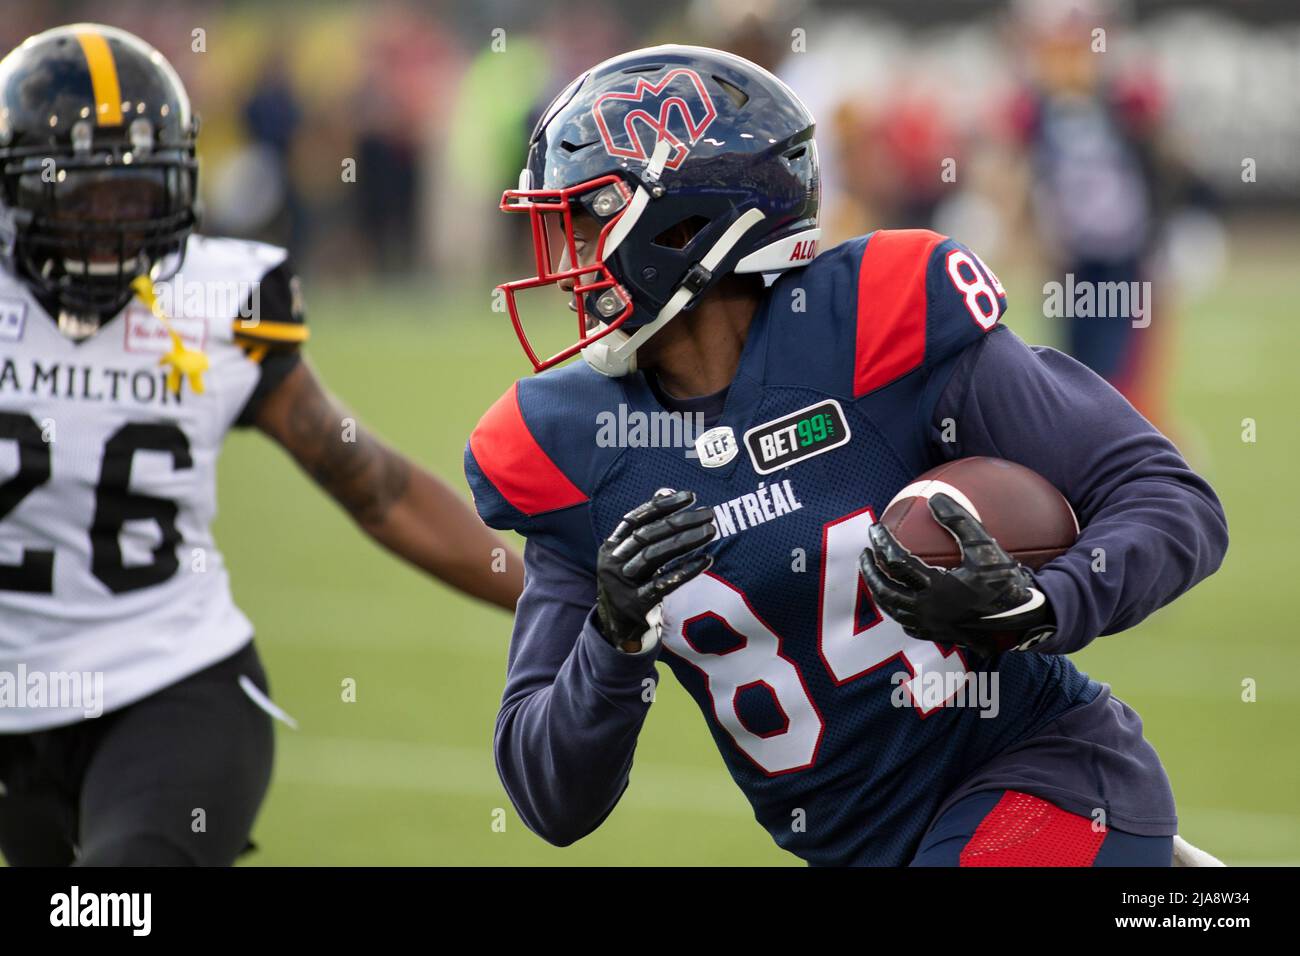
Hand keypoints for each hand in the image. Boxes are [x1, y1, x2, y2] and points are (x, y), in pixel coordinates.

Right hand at [596, 489, 715, 652]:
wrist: (617, 629)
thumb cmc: (632, 583)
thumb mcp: (632, 555)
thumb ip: (647, 525)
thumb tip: (664, 491)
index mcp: (611, 546)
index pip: (636, 518)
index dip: (662, 505)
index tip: (689, 496)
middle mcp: (613, 562)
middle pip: (648, 535)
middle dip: (680, 521)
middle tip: (708, 513)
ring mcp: (622, 584)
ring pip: (655, 556)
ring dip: (685, 541)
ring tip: (711, 531)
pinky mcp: (636, 604)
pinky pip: (663, 584)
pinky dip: (686, 570)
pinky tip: (706, 560)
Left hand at [858, 493, 1055, 655]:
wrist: (1026, 622)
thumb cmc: (1007, 583)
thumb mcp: (986, 547)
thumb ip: (960, 521)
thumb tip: (936, 497)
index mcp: (936, 588)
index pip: (896, 562)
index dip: (882, 543)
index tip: (875, 528)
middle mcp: (928, 610)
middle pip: (885, 591)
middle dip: (870, 571)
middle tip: (865, 553)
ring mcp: (932, 627)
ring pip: (893, 611)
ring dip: (879, 591)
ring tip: (875, 575)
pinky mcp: (939, 637)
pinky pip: (909, 626)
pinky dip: (898, 611)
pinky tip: (899, 601)